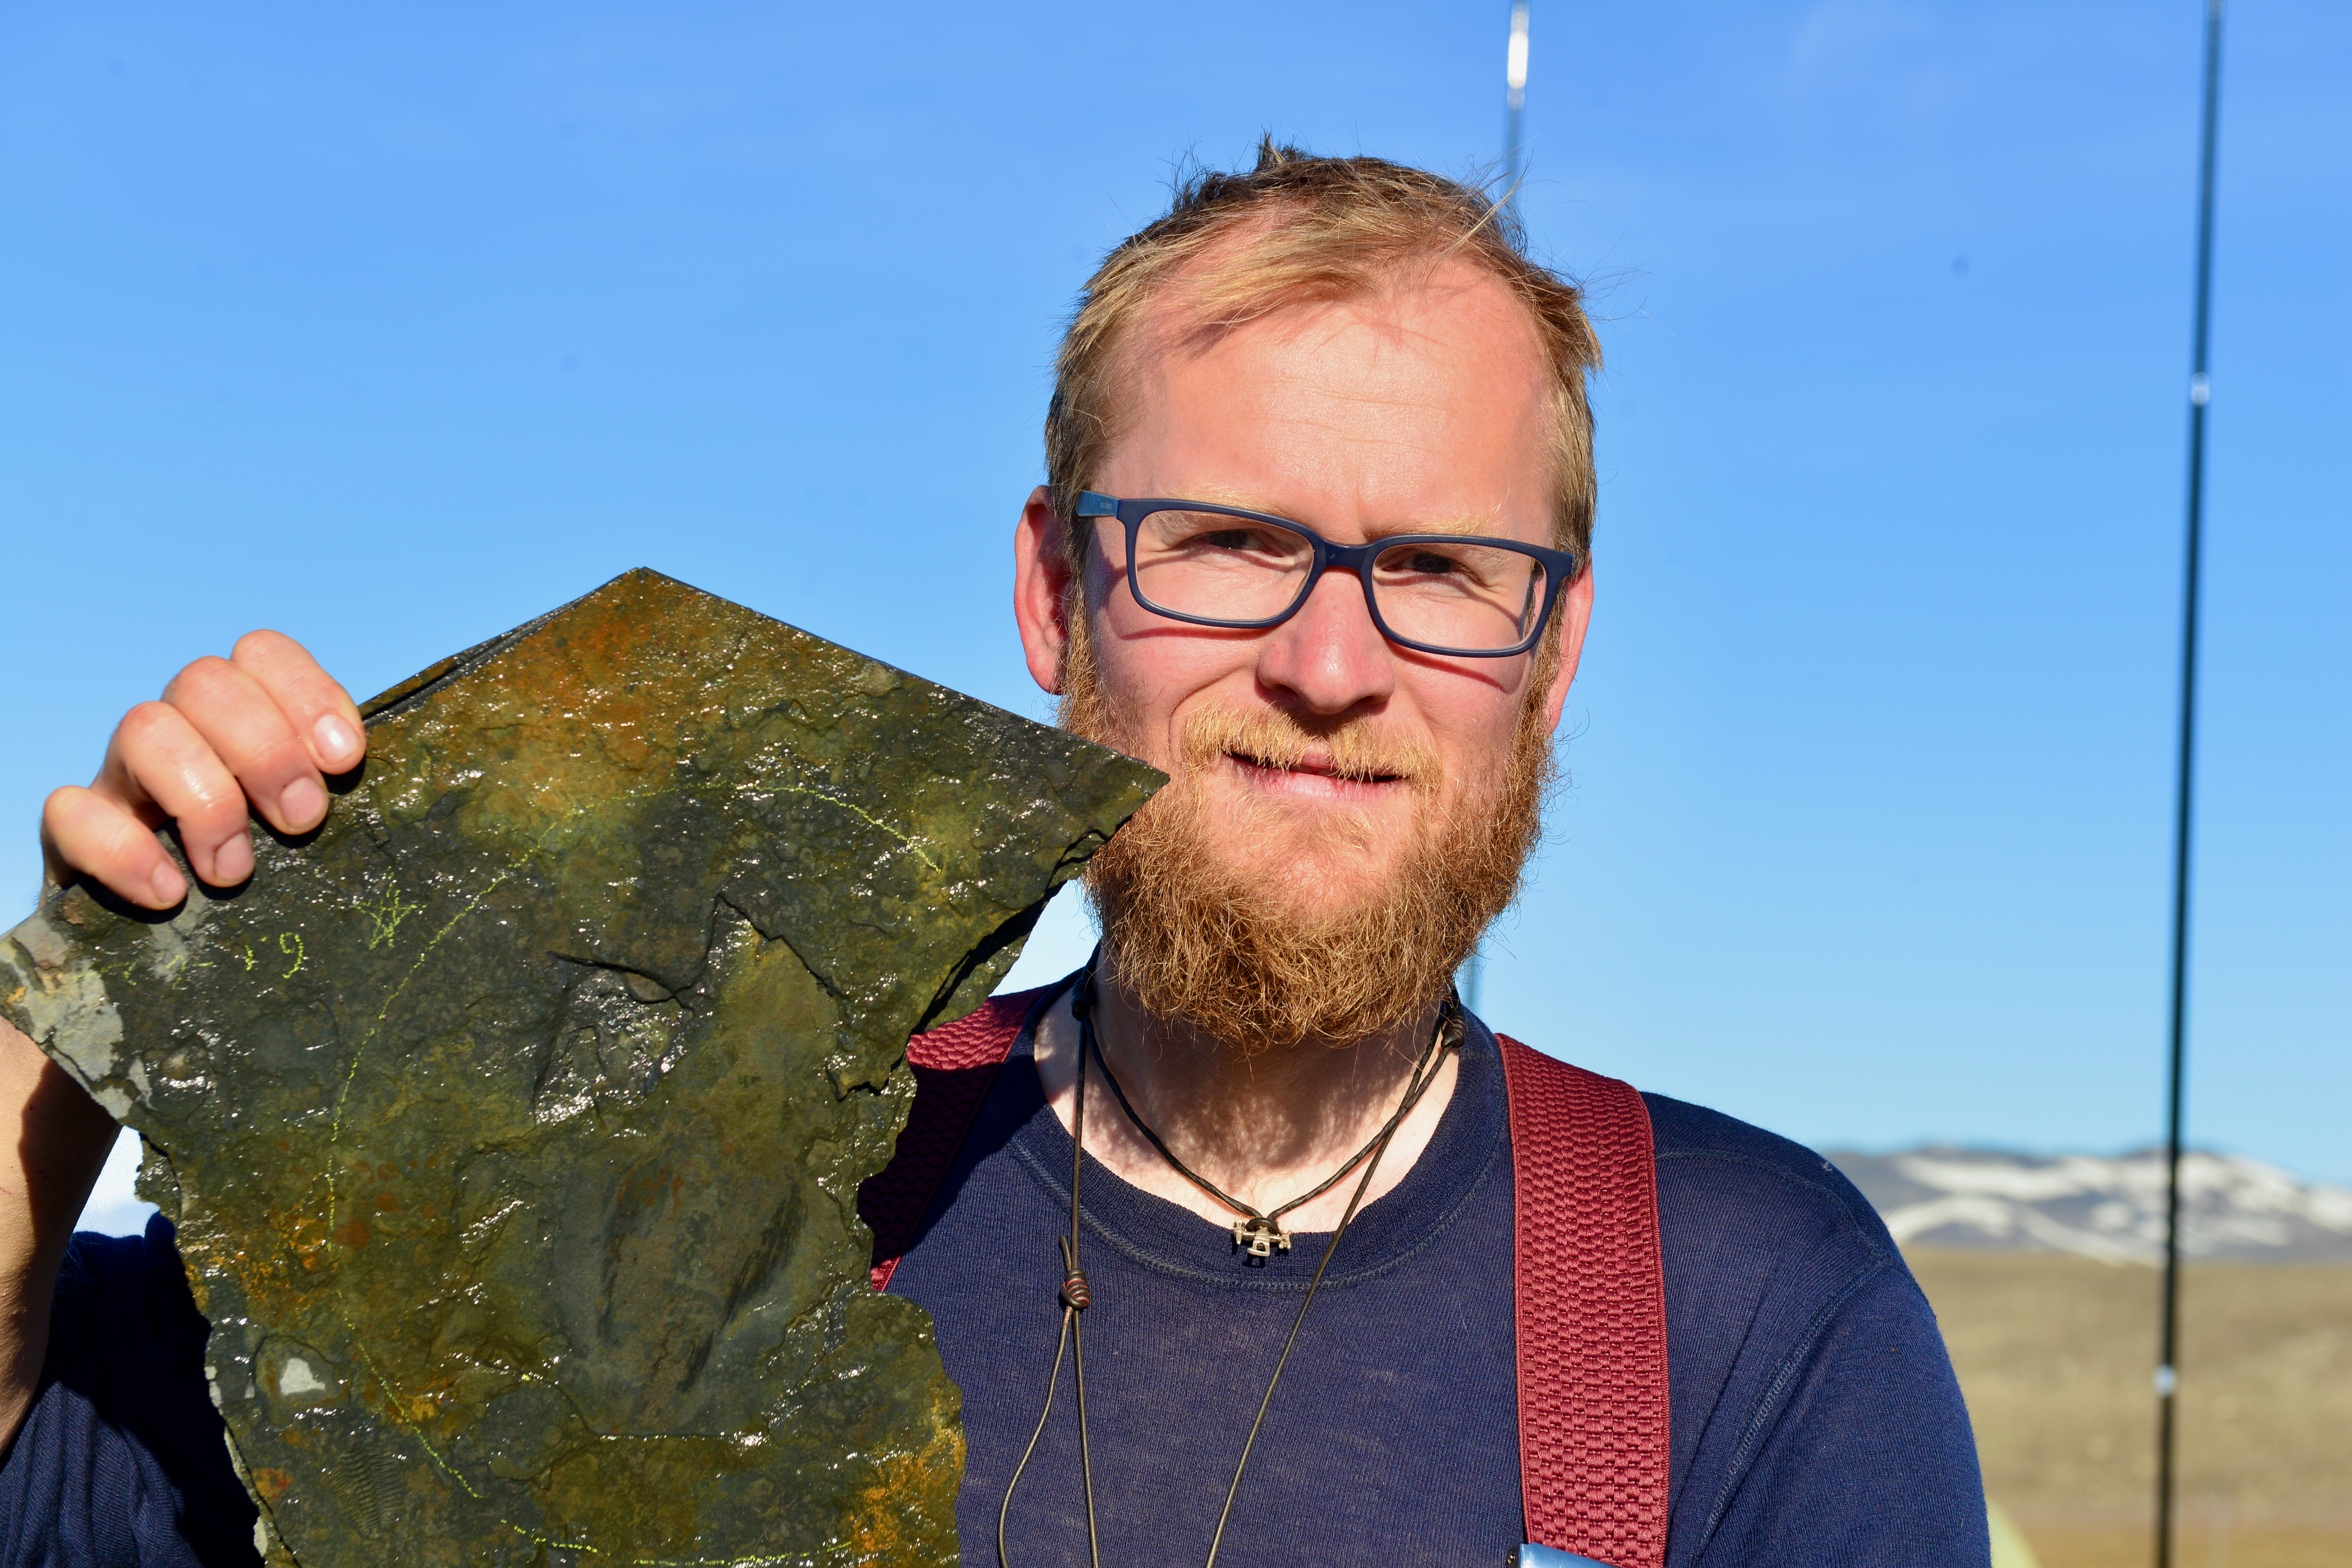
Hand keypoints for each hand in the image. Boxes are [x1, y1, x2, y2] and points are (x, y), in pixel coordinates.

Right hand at [39, 632, 365, 907]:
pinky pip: (72, 811)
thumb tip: (366, 786)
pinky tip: (171, 892)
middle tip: (302, 821)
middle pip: (205, 681)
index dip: (307, 693)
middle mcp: (178, 730)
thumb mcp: (306, 819)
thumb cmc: (268, 866)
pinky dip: (124, 850)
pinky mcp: (78, 831)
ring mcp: (122, 776)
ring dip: (204, 798)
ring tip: (235, 870)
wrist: (173, 924)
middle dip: (265, 750)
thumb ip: (330, 789)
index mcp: (239, 716)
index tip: (344, 761)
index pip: (262, 653)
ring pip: (144, 728)